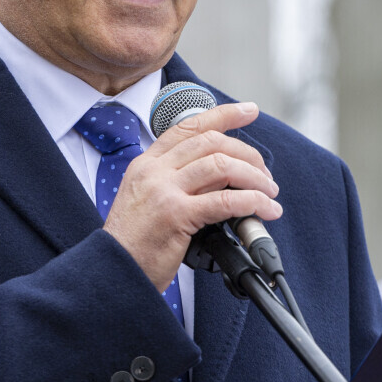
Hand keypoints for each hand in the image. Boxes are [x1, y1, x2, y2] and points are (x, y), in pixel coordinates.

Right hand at [103, 102, 281, 289]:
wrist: (113, 271)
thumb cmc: (134, 243)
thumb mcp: (146, 199)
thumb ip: (176, 181)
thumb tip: (222, 175)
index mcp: (147, 164)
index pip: (188, 127)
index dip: (223, 115)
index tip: (248, 111)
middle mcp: (154, 171)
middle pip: (211, 142)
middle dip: (247, 154)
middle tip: (265, 174)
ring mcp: (163, 191)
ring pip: (222, 166)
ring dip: (254, 178)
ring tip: (269, 193)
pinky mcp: (176, 215)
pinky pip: (224, 200)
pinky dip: (252, 202)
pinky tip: (263, 210)